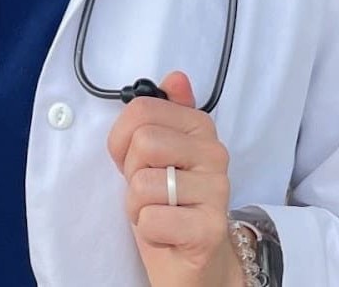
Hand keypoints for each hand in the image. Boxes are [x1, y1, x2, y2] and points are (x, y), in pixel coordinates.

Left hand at [107, 71, 244, 286]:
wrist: (194, 261)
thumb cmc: (169, 202)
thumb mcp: (159, 152)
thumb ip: (164, 111)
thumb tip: (176, 77)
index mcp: (200, 126)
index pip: (142, 110)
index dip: (122, 139)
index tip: (134, 158)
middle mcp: (214, 153)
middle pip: (144, 142)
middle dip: (132, 172)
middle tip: (149, 189)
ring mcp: (216, 191)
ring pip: (144, 183)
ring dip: (137, 206)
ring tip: (158, 211)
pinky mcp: (210, 229)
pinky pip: (152, 219)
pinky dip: (147, 230)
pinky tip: (166, 233)